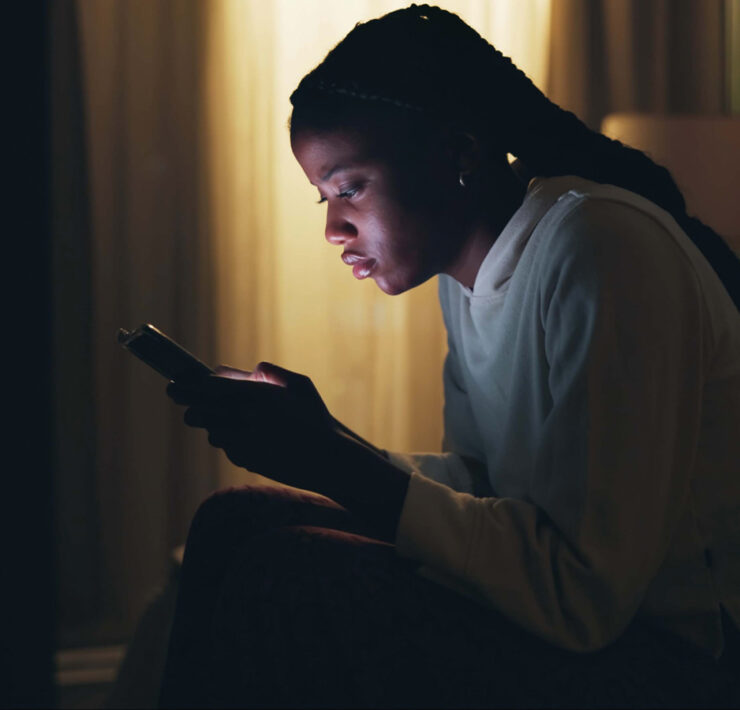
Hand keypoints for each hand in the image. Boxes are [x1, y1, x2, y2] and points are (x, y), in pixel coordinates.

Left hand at [167, 362, 337, 487]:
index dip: (187, 384)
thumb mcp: (300, 385)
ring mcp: (245, 441)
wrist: (329, 459)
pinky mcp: (246, 461)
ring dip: (210, 425)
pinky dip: (230, 442)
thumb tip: (245, 368)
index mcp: (259, 394)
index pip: (209, 386)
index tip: (175, 383)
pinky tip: (244, 439)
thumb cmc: (317, 418)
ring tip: (220, 420)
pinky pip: (227, 448)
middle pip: (200, 411)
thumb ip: (270, 372)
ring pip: (210, 432)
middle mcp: (247, 417)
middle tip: (183, 403)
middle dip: (188, 406)